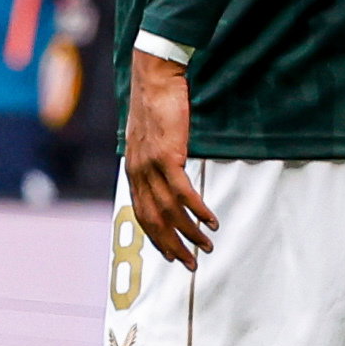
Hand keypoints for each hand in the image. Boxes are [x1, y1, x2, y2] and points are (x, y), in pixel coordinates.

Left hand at [123, 46, 213, 265]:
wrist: (154, 82)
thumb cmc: (157, 111)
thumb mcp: (152, 143)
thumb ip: (157, 164)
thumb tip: (170, 182)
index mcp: (133, 172)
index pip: (142, 215)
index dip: (157, 238)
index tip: (171, 255)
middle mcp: (137, 173)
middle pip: (154, 220)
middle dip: (172, 245)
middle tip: (191, 263)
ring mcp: (150, 166)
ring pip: (169, 210)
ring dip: (190, 231)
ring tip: (207, 245)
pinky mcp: (166, 156)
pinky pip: (182, 191)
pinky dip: (197, 208)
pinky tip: (211, 220)